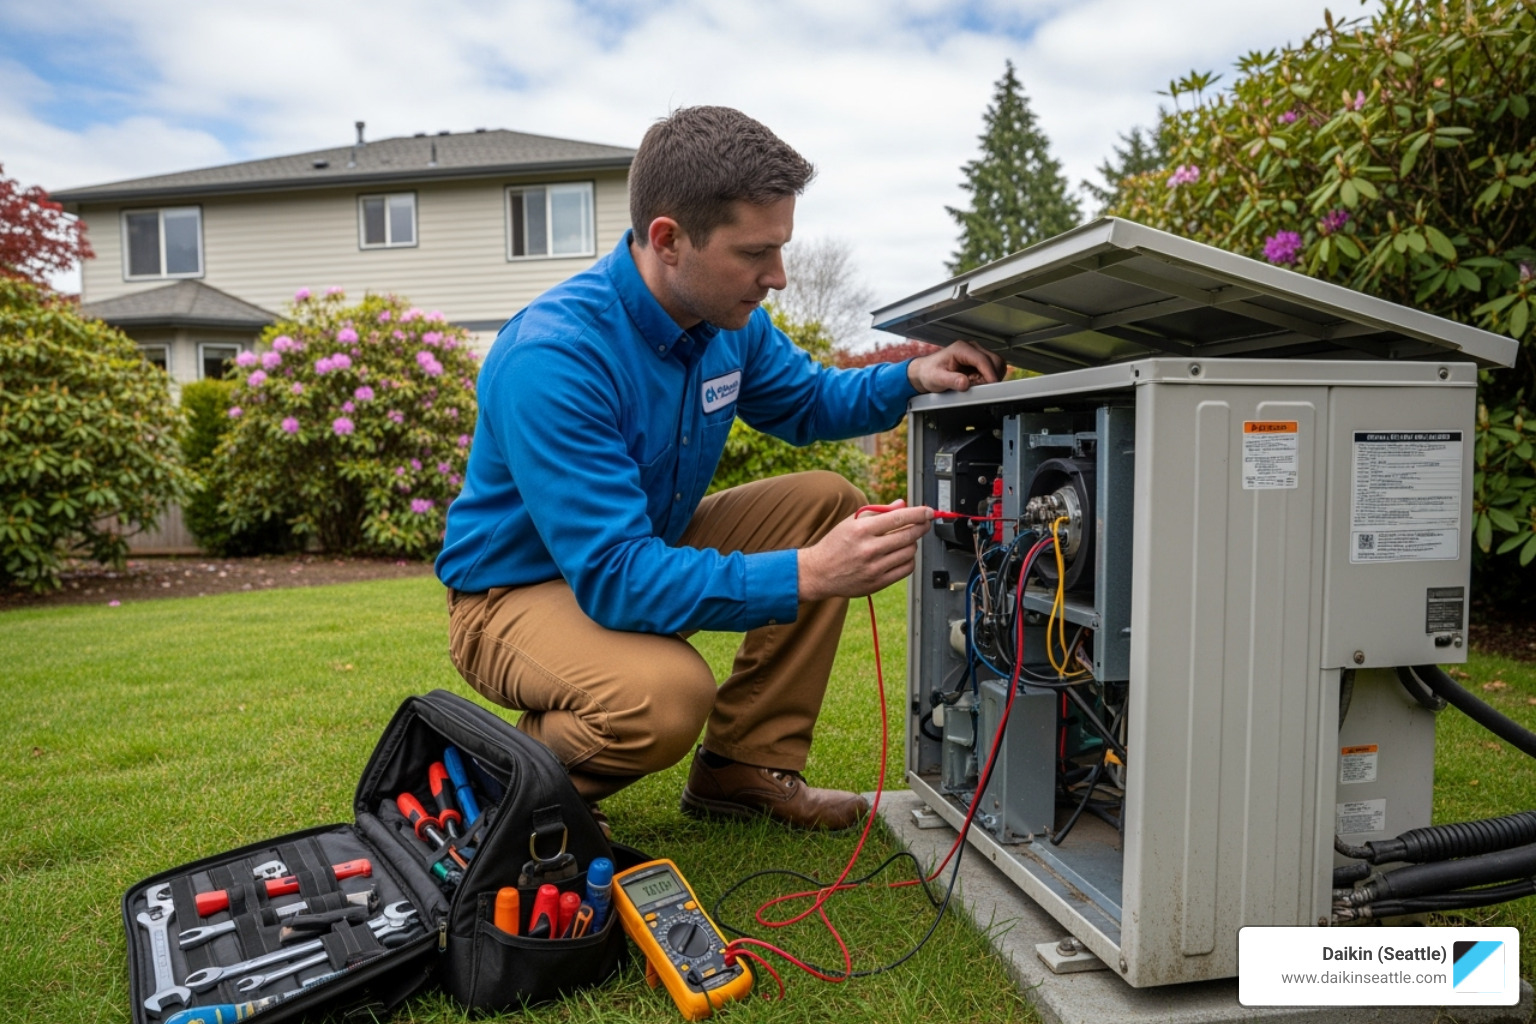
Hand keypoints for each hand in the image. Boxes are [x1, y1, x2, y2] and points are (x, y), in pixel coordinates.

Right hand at [797, 500, 932, 601]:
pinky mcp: (878, 582)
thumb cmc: (835, 545)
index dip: (918, 513)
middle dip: (922, 526)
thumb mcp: (851, 522)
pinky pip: (906, 569)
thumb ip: (878, 512)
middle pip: (908, 535)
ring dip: (913, 543)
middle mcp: (869, 549)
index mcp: (861, 530)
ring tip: (906, 539)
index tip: (928, 511)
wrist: (818, 573)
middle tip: (924, 523)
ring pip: (909, 552)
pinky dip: (909, 559)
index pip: (898, 518)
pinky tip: (902, 554)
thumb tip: (902, 504)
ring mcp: (874, 567)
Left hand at [907, 340, 1005, 394]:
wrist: (926, 372)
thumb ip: (951, 381)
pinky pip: (992, 370)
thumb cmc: (929, 372)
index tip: (992, 385)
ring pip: (997, 365)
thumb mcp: (937, 378)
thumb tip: (964, 383)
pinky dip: (989, 379)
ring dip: (991, 378)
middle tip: (979, 388)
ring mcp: (977, 354)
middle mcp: (971, 348)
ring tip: (975, 385)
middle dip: (991, 376)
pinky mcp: (979, 361)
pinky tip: (976, 383)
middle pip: (995, 361)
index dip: (990, 373)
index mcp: (961, 349)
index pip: (983, 360)